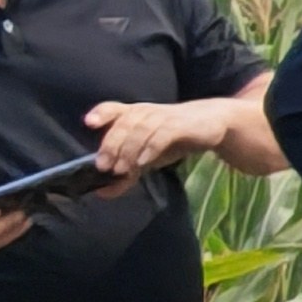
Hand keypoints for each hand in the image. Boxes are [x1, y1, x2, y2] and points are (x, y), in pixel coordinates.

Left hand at [84, 96, 227, 181]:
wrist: (213, 124)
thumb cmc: (174, 138)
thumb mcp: (147, 157)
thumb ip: (126, 174)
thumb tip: (102, 192)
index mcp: (134, 114)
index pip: (113, 108)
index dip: (101, 114)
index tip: (89, 123)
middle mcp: (145, 112)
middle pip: (124, 123)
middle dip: (111, 144)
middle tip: (103, 166)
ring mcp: (163, 117)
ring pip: (141, 128)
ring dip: (128, 148)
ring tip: (121, 169)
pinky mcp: (180, 125)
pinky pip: (162, 134)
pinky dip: (151, 147)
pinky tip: (145, 161)